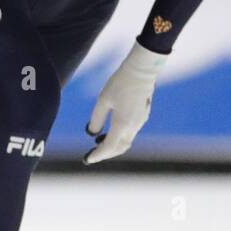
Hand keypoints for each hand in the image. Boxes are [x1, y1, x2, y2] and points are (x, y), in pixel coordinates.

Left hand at [84, 42, 166, 164]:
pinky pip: (130, 133)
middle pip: (119, 148)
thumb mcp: (103, 100)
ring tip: (97, 145)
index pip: (109, 147)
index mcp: (122, 123)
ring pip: (126, 141)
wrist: (141, 71)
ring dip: (112, 146)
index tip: (87, 160)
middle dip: (105, 154)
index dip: (97, 155)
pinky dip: (118, 137)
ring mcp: (140, 121)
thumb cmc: (119, 83)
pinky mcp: (143, 116)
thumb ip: (96, 119)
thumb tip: (91, 135)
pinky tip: (108, 133)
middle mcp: (134, 126)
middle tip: (90, 156)